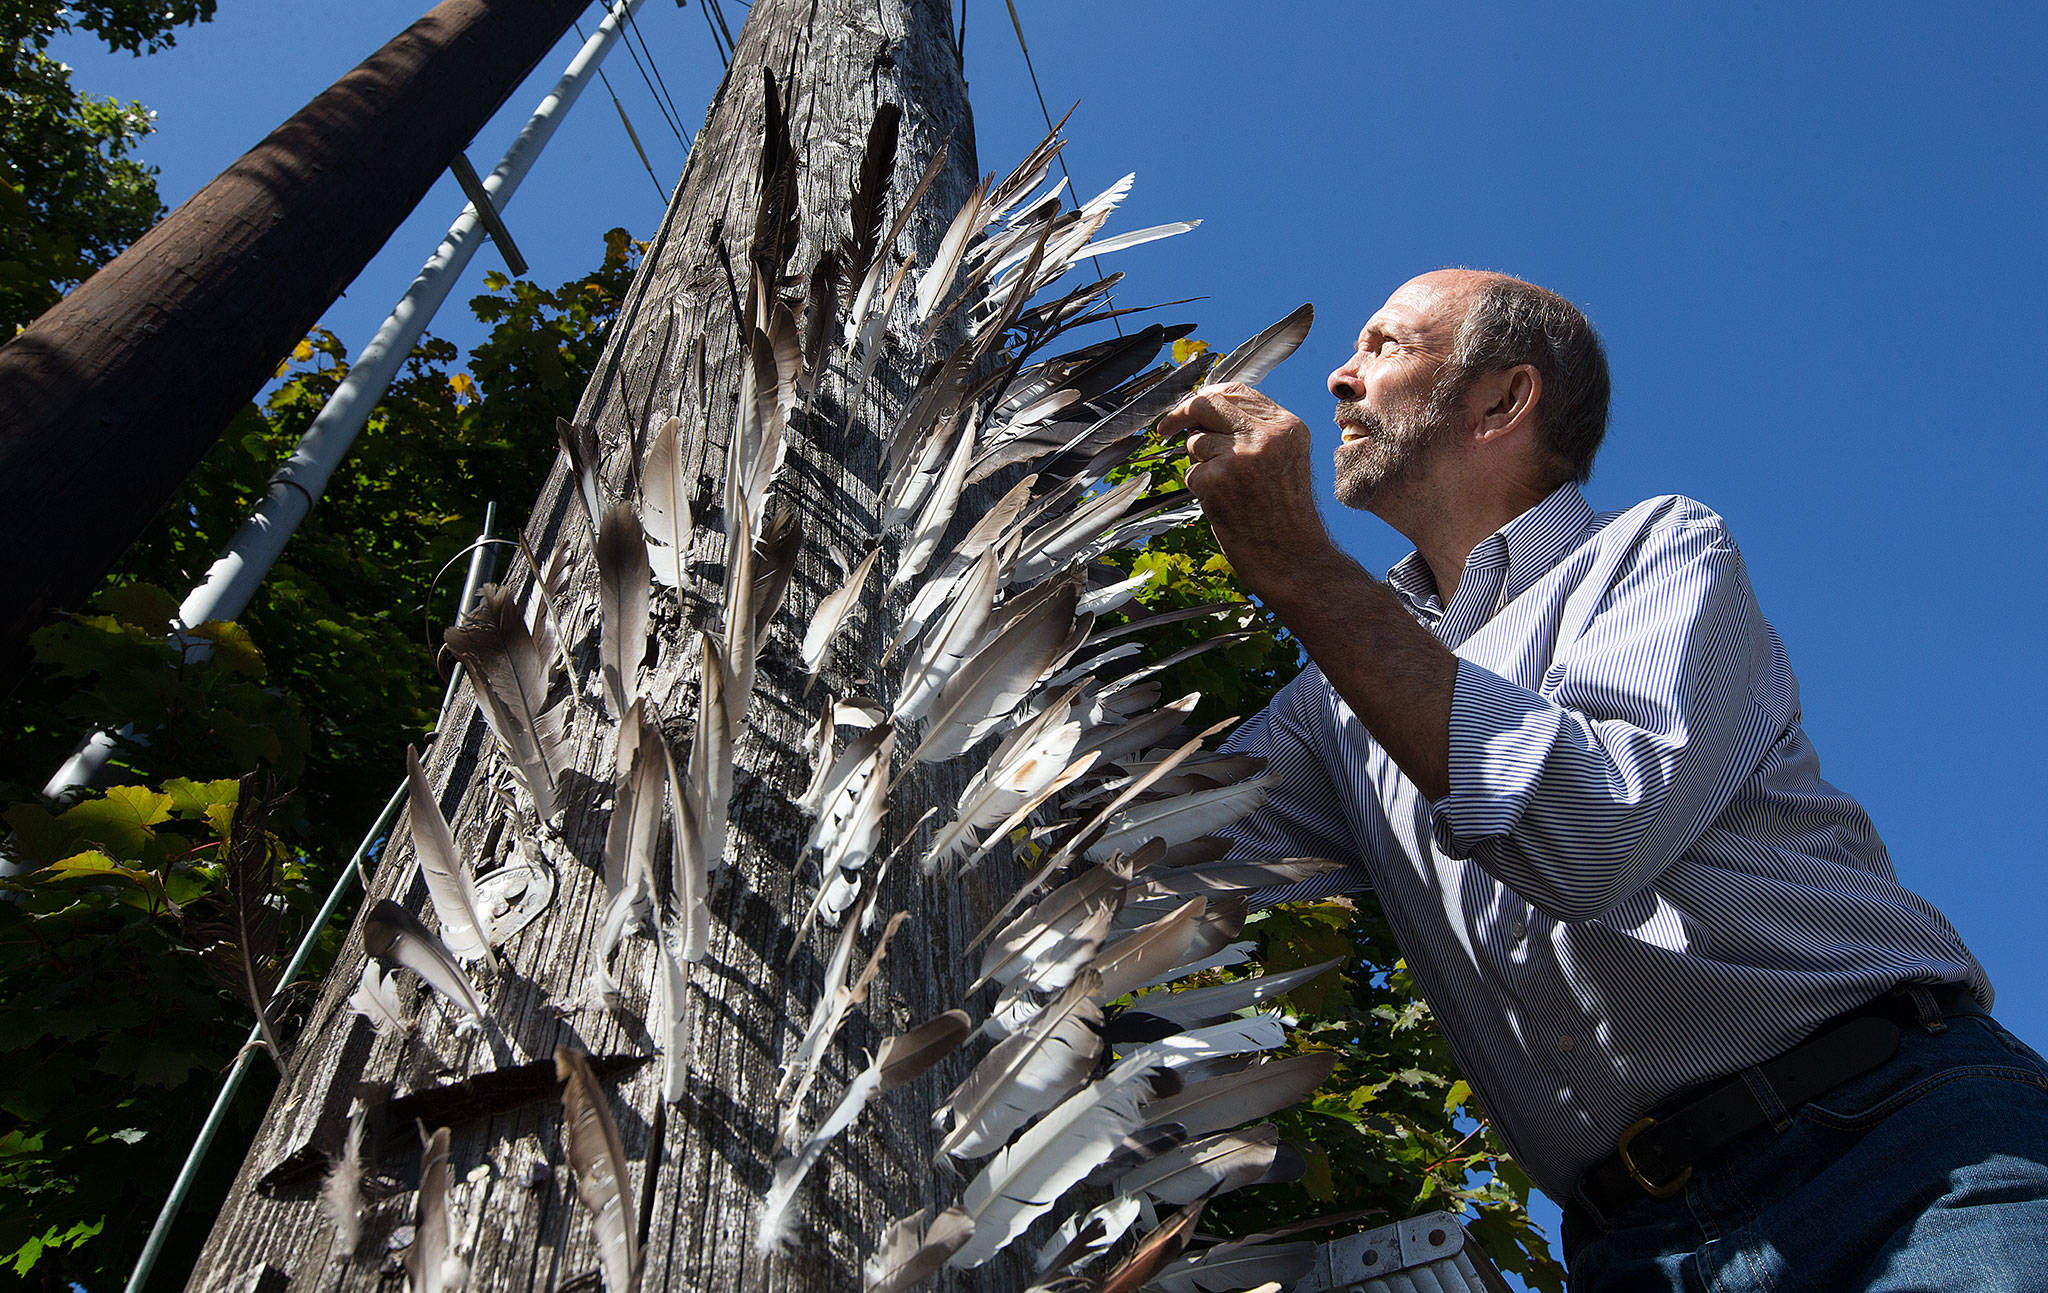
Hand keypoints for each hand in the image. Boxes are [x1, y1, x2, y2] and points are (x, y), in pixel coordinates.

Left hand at [1156, 382, 1339, 603]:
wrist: (1293, 559)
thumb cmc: (1282, 515)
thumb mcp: (1282, 460)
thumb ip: (1252, 432)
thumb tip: (1203, 412)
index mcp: (1286, 427)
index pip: (1237, 391)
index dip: (1207, 395)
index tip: (1189, 407)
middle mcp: (1267, 435)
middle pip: (1207, 404)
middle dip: (1181, 414)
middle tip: (1166, 429)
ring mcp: (1241, 456)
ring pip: (1196, 441)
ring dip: (1199, 463)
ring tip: (1226, 488)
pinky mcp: (1218, 479)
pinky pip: (1191, 473)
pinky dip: (1199, 489)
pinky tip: (1224, 505)